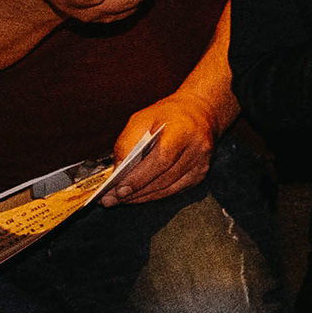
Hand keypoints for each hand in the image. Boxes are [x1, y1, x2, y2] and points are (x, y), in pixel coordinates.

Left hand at [101, 94, 215, 203]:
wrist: (199, 112)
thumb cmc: (168, 114)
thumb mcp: (142, 118)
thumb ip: (128, 143)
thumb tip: (117, 172)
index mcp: (184, 130)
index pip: (161, 160)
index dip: (139, 177)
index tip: (118, 190)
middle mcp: (197, 150)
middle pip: (163, 179)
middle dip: (135, 191)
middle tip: (111, 199)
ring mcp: (201, 165)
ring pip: (166, 190)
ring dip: (141, 197)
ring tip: (119, 200)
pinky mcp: (199, 176)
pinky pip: (172, 191)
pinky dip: (152, 195)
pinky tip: (137, 196)